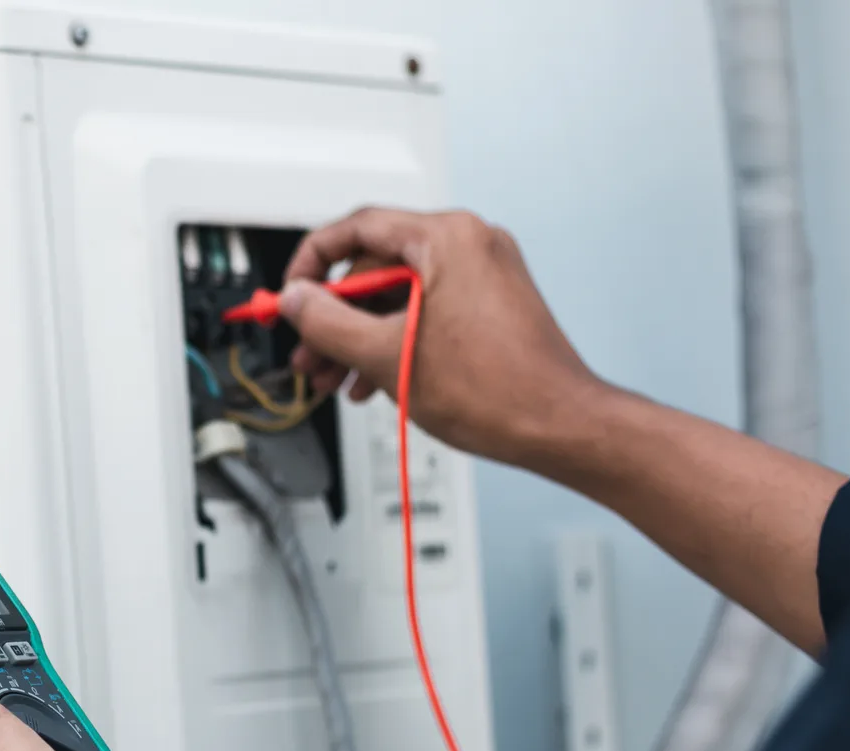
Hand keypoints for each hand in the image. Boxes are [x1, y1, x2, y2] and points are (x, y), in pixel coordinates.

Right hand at [280, 207, 603, 470]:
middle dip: (335, 317)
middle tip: (311, 354)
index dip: (312, 262)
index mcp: (448, 239)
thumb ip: (327, 322)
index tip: (291, 294)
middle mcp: (471, 244)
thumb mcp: (386, 355)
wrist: (558, 425)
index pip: (358, 227)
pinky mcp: (491, 302)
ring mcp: (485, 273)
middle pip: (376, 267)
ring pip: (398, 294)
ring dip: (361, 336)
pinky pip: (426, 309)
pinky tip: (376, 378)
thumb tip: (295, 301)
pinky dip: (395, 338)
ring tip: (338, 377)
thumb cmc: (497, 391)